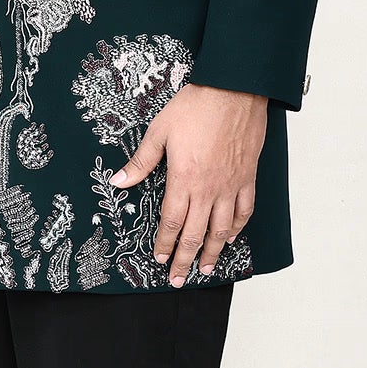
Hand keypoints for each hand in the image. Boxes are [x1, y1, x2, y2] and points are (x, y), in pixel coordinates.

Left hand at [110, 83, 265, 283]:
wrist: (234, 89)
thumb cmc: (196, 106)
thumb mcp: (159, 131)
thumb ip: (141, 161)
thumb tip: (119, 181)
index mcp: (184, 179)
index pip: (172, 222)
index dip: (165, 245)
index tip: (159, 259)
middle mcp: (208, 188)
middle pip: (195, 234)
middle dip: (185, 260)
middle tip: (178, 278)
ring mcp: (230, 184)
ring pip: (222, 229)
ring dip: (212, 252)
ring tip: (206, 269)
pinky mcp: (247, 176)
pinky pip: (244, 210)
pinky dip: (238, 227)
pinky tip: (231, 237)